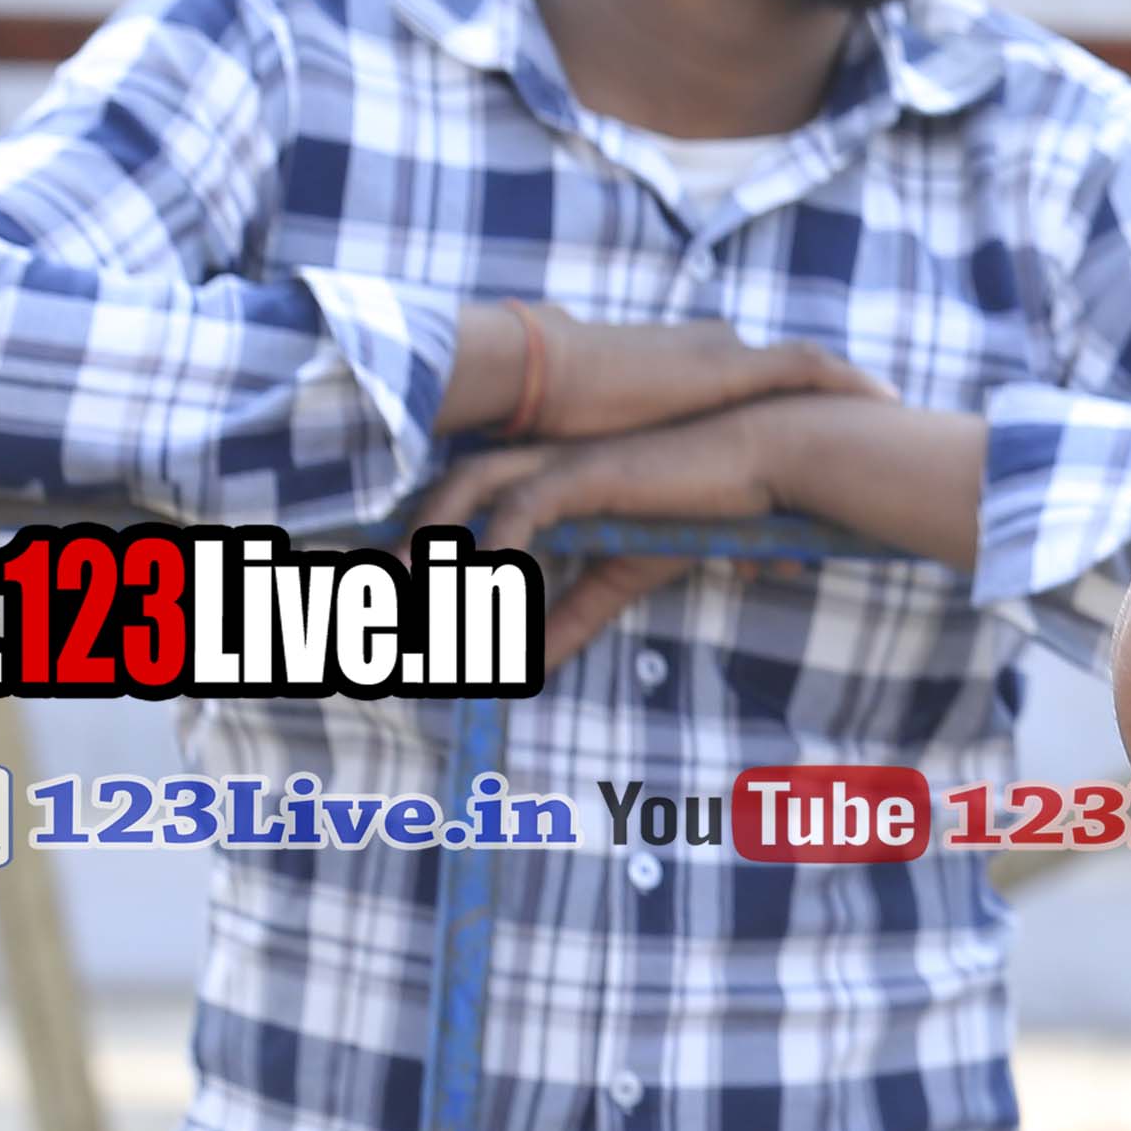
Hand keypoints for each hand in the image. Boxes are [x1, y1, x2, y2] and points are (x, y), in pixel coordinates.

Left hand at [414, 391, 870, 669]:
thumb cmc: (703, 507)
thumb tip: (531, 669)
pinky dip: (496, 552)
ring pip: (461, 493)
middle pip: (437, 495)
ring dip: (426, 544)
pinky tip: (488, 595)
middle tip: (366, 600)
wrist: (764, 462)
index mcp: (541, 479)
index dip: (411, 547)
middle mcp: (538, 462)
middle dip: (395, 546)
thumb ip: (575, 616)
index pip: (453, 507)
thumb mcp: (626, 574)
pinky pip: (521, 509)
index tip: (380, 593)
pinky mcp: (588, 471)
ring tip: (399, 598)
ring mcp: (559, 461)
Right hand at [438, 307, 871, 449]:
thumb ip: (642, 463)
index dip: (787, 418)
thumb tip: (642, 498)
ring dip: (850, 393)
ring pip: (809, 373)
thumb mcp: (618, 445)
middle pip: (789, 386)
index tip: (820, 441)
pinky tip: (886, 399)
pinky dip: (849, 382)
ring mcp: (728, 352)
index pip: (754, 390)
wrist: (545, 378)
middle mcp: (717, 350)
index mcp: (690, 366)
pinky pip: (811, 368)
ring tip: (895, 411)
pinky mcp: (736, 363)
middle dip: (829, 412)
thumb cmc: (564, 417)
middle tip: (873, 432)